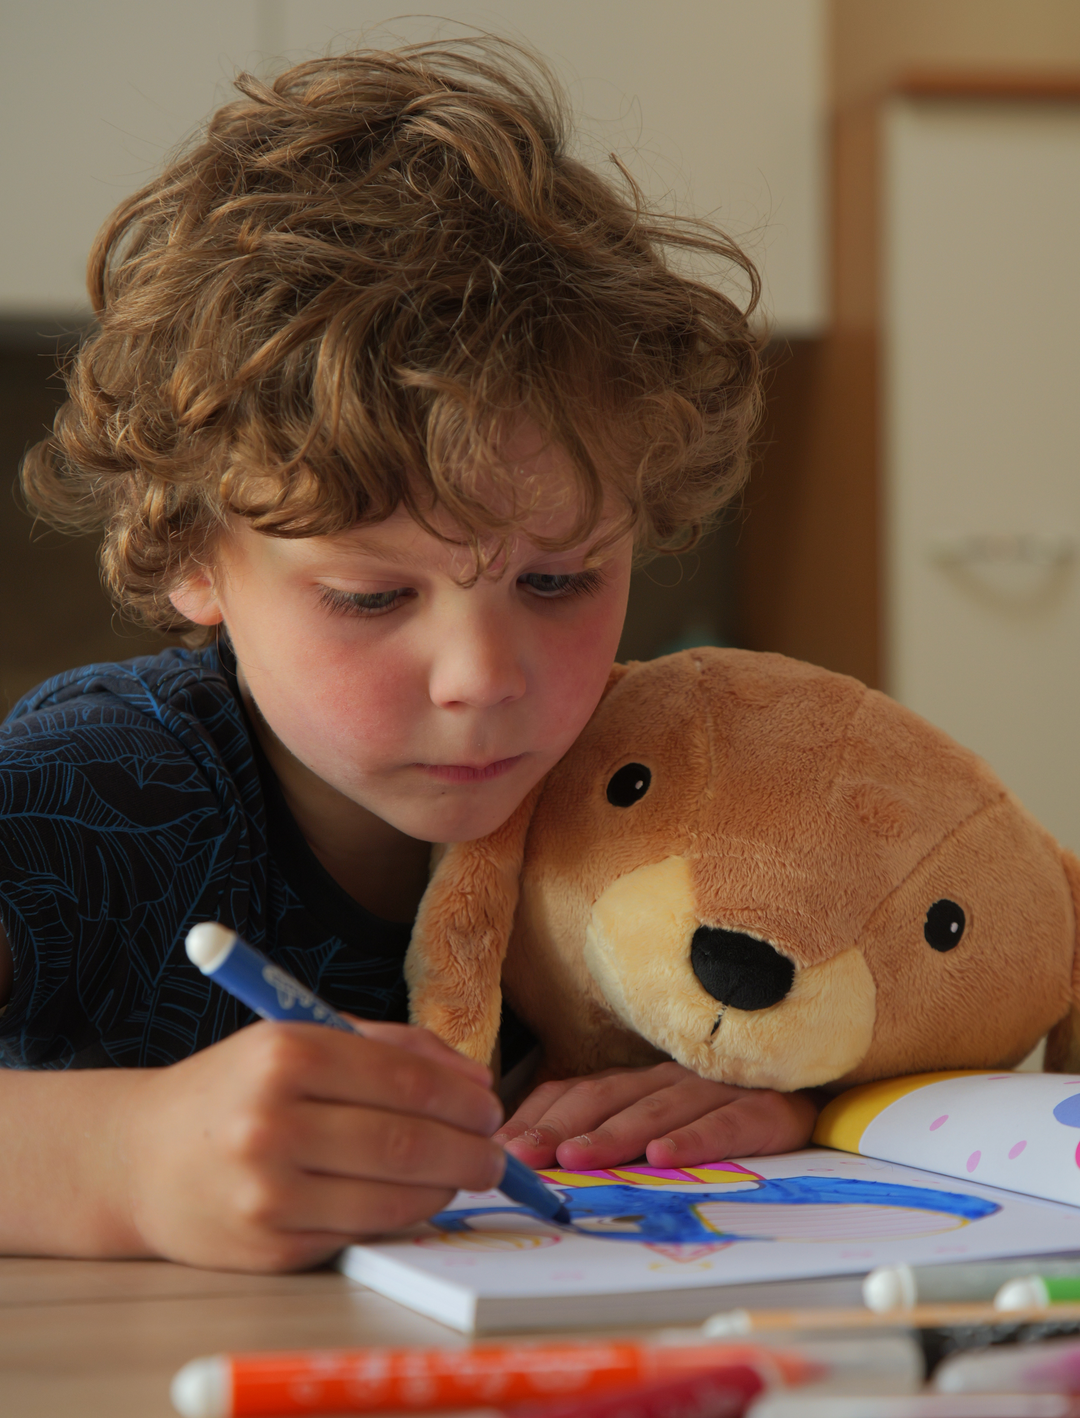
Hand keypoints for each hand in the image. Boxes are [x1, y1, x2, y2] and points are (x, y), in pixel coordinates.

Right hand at [120, 1019, 505, 1271]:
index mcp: (286, 1056)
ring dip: (447, 1189)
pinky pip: (362, 1231)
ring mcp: (269, 1194)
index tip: (491, 1105)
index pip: (404, 1082)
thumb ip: (392, 1048)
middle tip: (494, 1152)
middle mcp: (273, 1124)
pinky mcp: (271, 1248)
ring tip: (466, 1174)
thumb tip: (476, 1081)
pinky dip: (402, 1215)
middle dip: (470, 1151)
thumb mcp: (301, 1038)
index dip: (462, 1099)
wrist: (141, 1157)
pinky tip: (413, 1197)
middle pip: (407, 1144)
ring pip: (393, 1198)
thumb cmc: (237, 1087)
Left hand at [494, 1061, 818, 1170]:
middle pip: (608, 1097)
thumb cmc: (723, 1114)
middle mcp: (671, 1077)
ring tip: (578, 1159)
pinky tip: (666, 1158)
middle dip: (563, 1126)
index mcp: (640, 1079)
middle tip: (525, 1156)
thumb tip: (531, 1157)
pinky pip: (726, 1123)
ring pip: (659, 1108)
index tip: (503, 1146)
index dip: (540, 1115)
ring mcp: (717, 1088)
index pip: (579, 1089)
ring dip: (615, 1134)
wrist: (813, 1092)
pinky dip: (695, 1140)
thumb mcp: (659, 1121)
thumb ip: (605, 1132)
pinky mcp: (765, 1108)